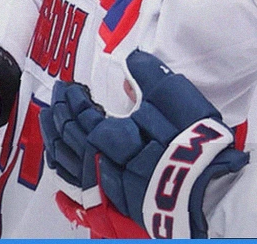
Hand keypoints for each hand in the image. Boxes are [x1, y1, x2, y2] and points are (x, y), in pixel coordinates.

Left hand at [41, 50, 247, 238]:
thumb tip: (133, 57)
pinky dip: (64, 167)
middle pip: (68, 137)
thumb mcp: (175, 98)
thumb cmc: (191, 141)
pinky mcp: (113, 199)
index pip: (81, 114)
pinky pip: (75, 183)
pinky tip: (61, 160)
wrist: (206, 188)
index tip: (67, 86)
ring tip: (50, 123)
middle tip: (54, 99)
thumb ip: (149, 75)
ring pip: (66, 162)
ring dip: (55, 140)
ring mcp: (105, 184)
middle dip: (59, 115)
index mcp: (112, 135)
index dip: (72, 99)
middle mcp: (101, 161)